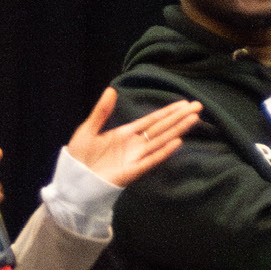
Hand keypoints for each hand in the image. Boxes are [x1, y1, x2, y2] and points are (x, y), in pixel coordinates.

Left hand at [63, 88, 200, 190]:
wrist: (72, 180)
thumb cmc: (79, 157)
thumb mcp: (88, 129)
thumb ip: (101, 111)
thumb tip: (112, 90)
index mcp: (125, 133)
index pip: (152, 120)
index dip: (168, 111)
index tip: (184, 104)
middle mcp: (135, 144)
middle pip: (161, 128)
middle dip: (179, 117)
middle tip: (198, 106)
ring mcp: (135, 157)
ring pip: (161, 141)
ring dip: (177, 130)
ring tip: (193, 119)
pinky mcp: (132, 171)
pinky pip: (151, 160)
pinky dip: (164, 151)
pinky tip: (177, 142)